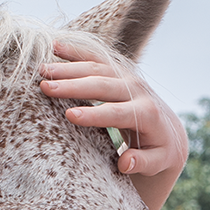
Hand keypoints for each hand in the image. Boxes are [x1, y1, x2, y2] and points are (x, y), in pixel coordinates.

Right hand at [39, 41, 187, 209]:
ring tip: (42, 71)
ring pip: (97, 68)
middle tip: (46, 88)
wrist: (168, 129)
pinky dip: (76, 51)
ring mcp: (127, 77)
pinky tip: (54, 47)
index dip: (94, 114)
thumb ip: (144, 163)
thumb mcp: (157, 162)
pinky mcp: (119, 70)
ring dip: (68, 68)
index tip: (69, 116)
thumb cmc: (158, 150)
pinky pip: (96, 57)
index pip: (118, 113)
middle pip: (103, 85)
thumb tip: (126, 163)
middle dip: (74, 86)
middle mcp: (138, 91)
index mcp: (148, 114)